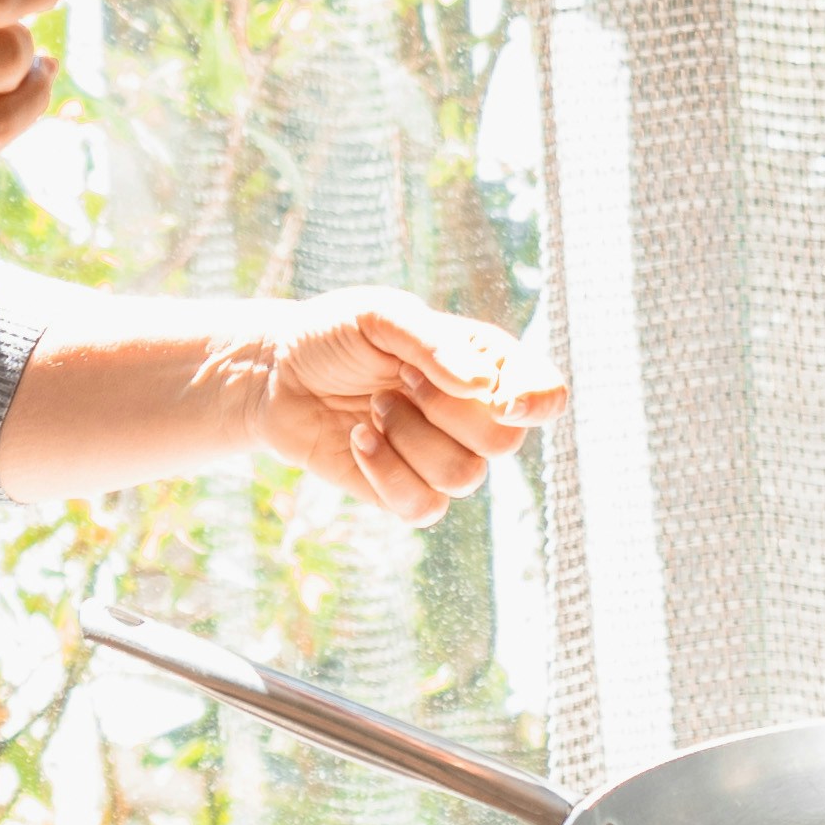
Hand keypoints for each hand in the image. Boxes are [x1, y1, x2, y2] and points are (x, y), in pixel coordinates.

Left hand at [246, 299, 565, 523]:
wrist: (277, 376)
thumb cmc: (336, 335)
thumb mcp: (380, 316)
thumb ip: (433, 343)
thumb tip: (483, 385)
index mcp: (487, 365)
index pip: (547, 394)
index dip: (536, 402)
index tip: (499, 398)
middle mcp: (475, 415)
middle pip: (505, 443)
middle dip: (444, 412)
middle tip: (399, 381)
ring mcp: (444, 458)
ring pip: (463, 478)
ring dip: (407, 439)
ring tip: (373, 408)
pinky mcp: (408, 493)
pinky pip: (425, 508)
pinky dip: (384, 471)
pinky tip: (359, 440)